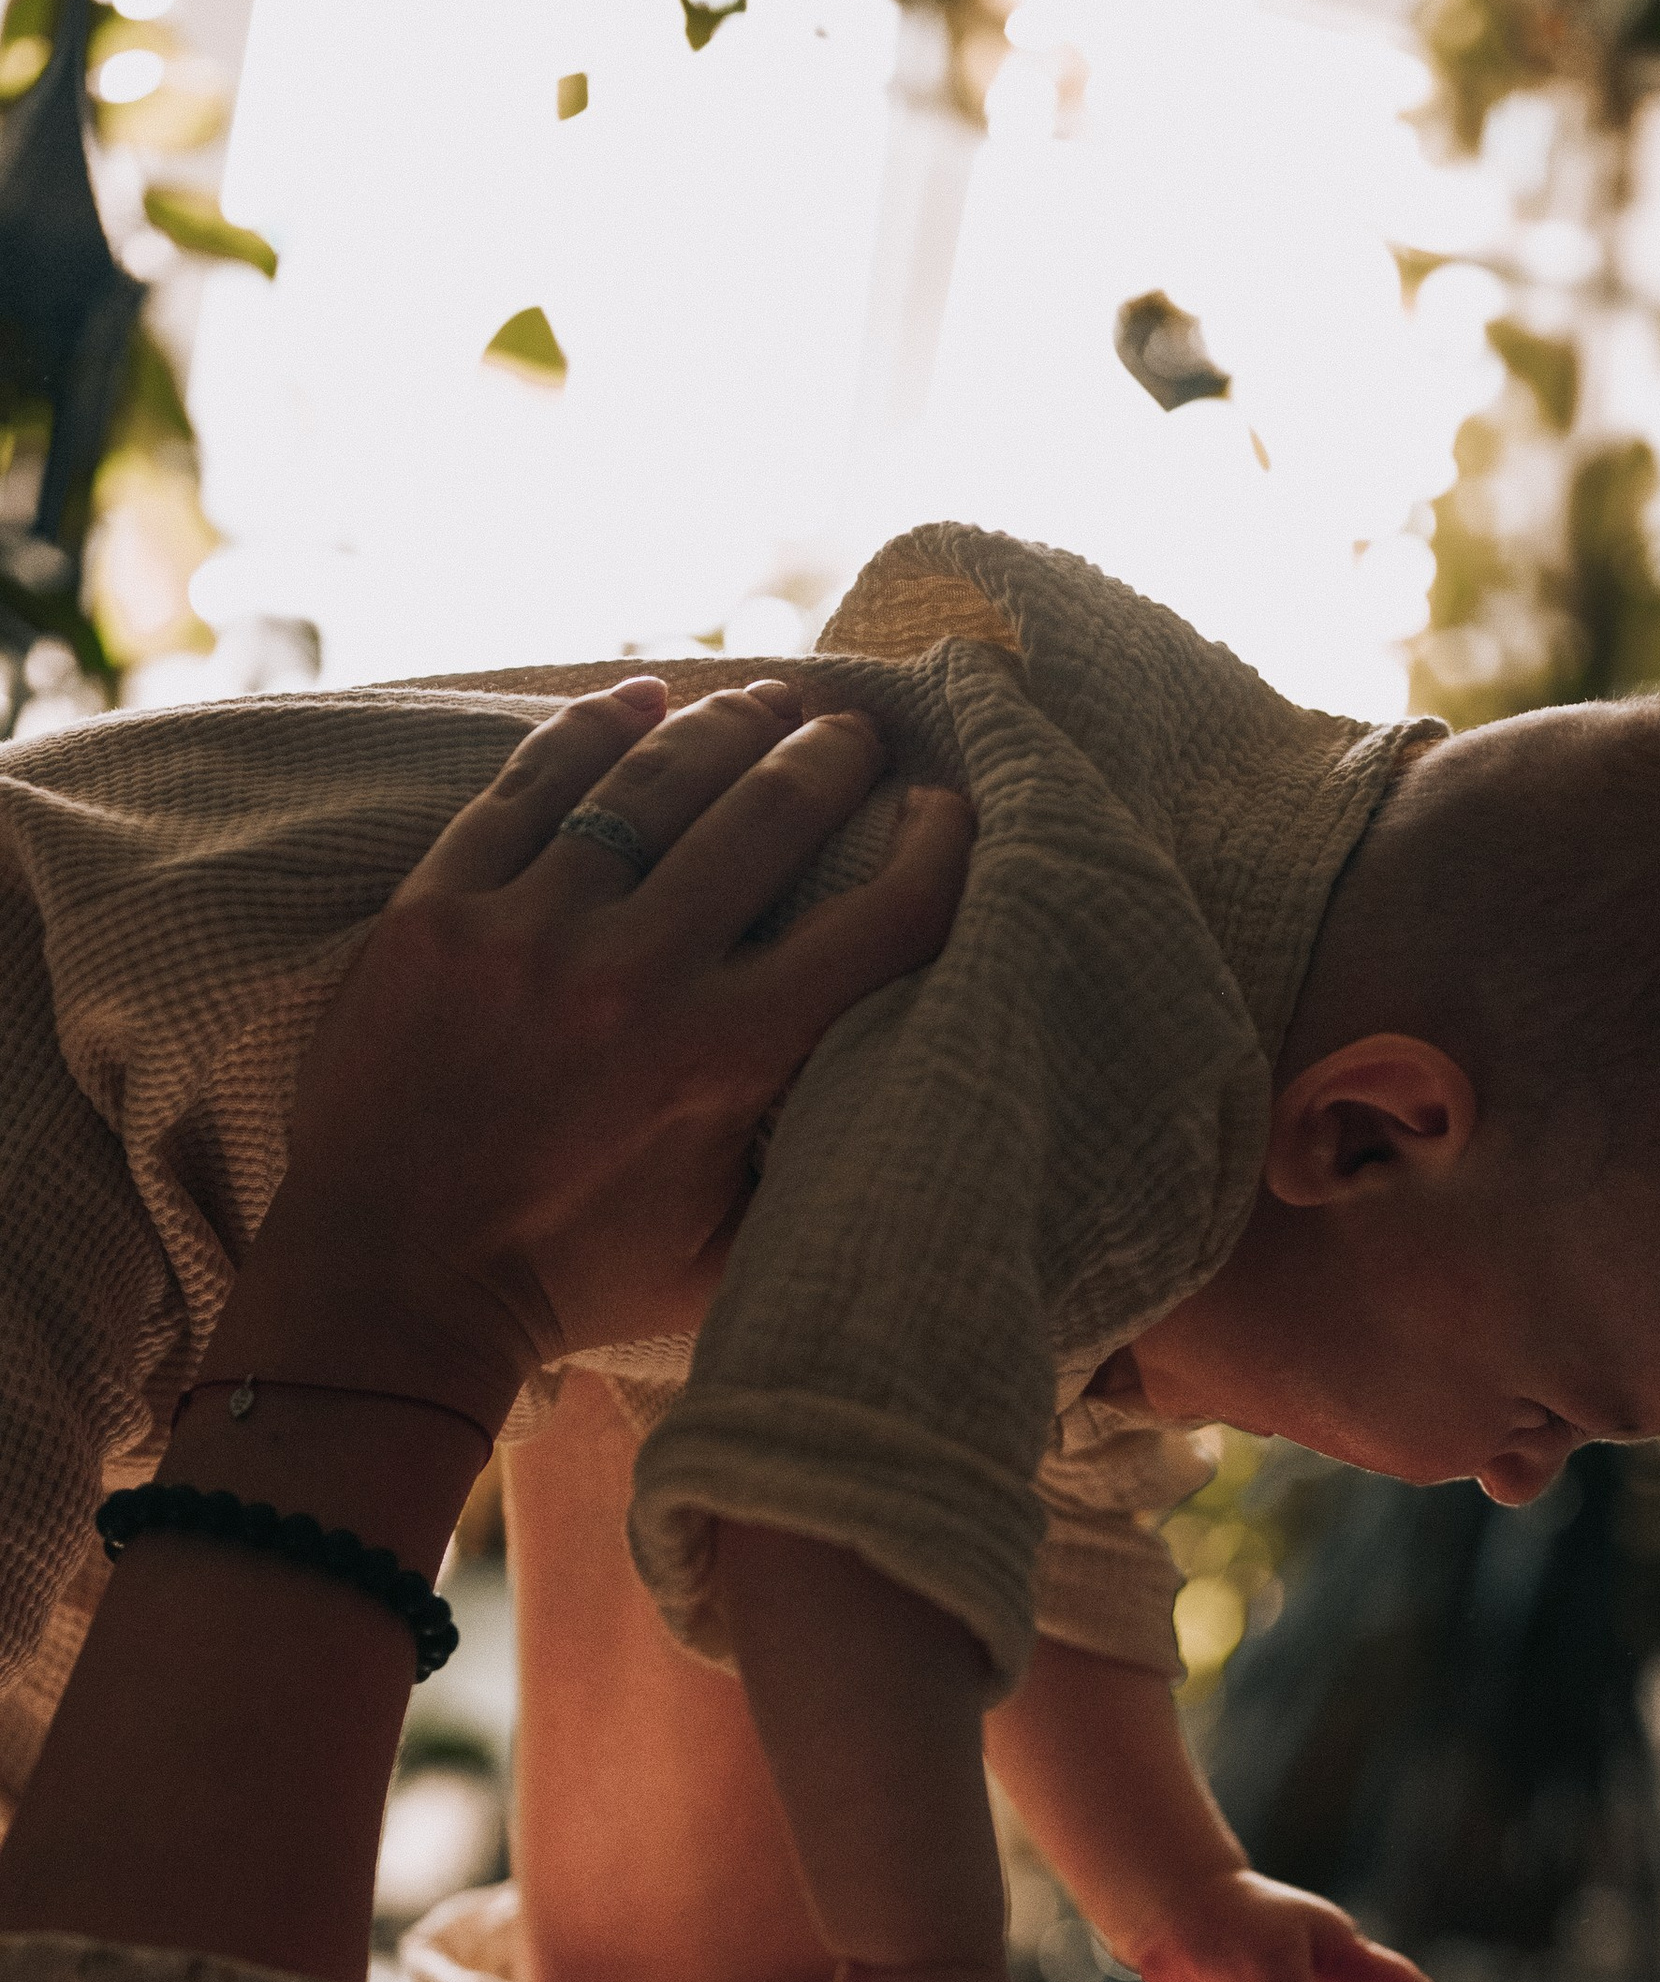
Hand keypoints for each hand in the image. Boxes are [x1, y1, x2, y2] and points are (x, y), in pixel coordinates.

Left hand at [225, 674, 971, 1426]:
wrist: (388, 1285)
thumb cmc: (573, 1281)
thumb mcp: (729, 1252)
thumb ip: (810, 1167)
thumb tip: (893, 1085)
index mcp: (725, 1062)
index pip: (873, 926)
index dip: (934, 854)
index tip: (948, 812)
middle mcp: (634, 978)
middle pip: (764, 819)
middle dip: (828, 758)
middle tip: (855, 729)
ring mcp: (526, 934)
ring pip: (649, 784)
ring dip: (725, 726)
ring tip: (766, 700)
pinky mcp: (436, 912)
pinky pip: (528, 787)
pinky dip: (591, 730)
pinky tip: (639, 697)